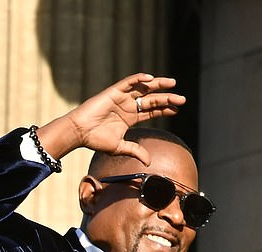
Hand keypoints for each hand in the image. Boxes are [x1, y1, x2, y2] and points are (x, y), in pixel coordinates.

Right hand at [35, 72, 186, 165]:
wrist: (80, 132)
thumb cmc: (96, 140)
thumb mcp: (120, 147)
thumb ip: (135, 151)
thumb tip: (149, 162)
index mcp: (130, 117)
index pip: (152, 111)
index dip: (164, 109)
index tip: (177, 110)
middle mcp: (128, 105)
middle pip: (152, 98)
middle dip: (167, 98)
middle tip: (182, 99)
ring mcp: (121, 97)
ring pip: (144, 88)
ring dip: (158, 84)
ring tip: (172, 83)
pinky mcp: (113, 91)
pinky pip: (129, 82)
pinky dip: (139, 78)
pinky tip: (150, 79)